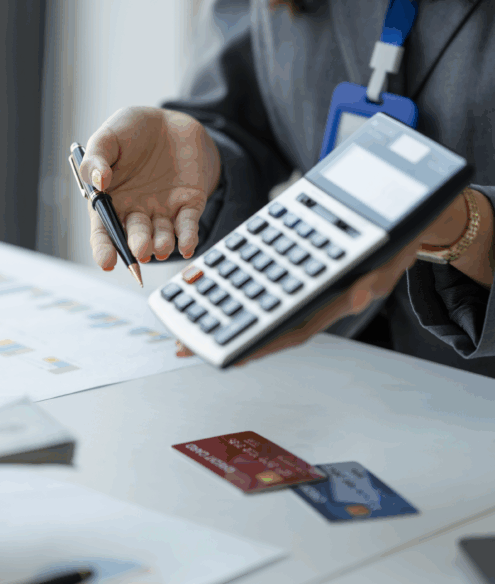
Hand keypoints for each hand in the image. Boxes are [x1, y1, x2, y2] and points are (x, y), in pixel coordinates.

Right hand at [79, 107, 220, 267]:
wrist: (170, 122)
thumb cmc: (132, 131)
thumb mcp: (107, 137)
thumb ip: (96, 158)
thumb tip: (98, 181)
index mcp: (110, 200)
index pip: (103, 231)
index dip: (104, 248)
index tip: (107, 262)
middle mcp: (135, 211)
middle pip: (134, 237)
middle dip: (137, 246)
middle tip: (140, 250)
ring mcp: (162, 210)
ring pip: (161, 236)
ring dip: (161, 245)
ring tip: (160, 246)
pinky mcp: (188, 204)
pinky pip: (188, 225)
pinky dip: (188, 237)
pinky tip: (187, 246)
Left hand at [175, 189, 488, 361]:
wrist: (400, 224)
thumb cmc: (393, 247)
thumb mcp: (389, 262)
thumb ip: (372, 281)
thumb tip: (357, 298)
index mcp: (329, 304)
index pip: (289, 332)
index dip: (257, 345)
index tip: (226, 358)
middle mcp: (307, 300)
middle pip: (260, 323)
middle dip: (222, 334)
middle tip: (183, 344)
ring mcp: (297, 287)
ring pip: (253, 303)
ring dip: (219, 310)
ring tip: (183, 317)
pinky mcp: (290, 268)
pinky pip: (257, 277)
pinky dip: (232, 280)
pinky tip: (205, 280)